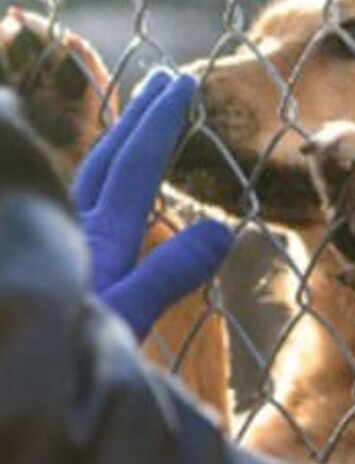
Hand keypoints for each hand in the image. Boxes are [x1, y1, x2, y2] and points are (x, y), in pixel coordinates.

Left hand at [74, 71, 231, 339]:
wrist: (8, 382)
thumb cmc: (61, 356)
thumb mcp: (125, 318)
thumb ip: (170, 273)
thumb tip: (224, 228)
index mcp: (98, 238)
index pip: (134, 166)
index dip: (159, 123)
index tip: (181, 84)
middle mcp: (73, 230)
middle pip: (108, 160)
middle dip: (139, 118)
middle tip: (165, 80)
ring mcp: (58, 243)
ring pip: (88, 179)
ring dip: (117, 146)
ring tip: (137, 122)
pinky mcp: (49, 259)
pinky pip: (76, 205)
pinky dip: (99, 185)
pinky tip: (102, 194)